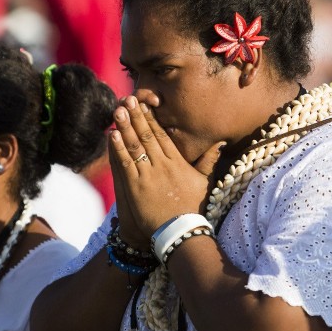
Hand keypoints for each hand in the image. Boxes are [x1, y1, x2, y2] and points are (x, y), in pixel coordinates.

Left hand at [109, 95, 223, 238]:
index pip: (162, 135)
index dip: (151, 118)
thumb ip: (209, 161)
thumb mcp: (205, 182)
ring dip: (125, 126)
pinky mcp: (136, 187)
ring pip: (135, 146)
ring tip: (118, 110)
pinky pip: (125, 163)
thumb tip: (219, 142)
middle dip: (136, 116)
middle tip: (128, 98)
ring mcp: (148, 175)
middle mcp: (163, 164)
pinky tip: (112, 134)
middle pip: (147, 135)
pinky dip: (118, 148)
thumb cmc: (194, 208)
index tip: (144, 104)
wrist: (181, 232)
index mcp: (178, 162)